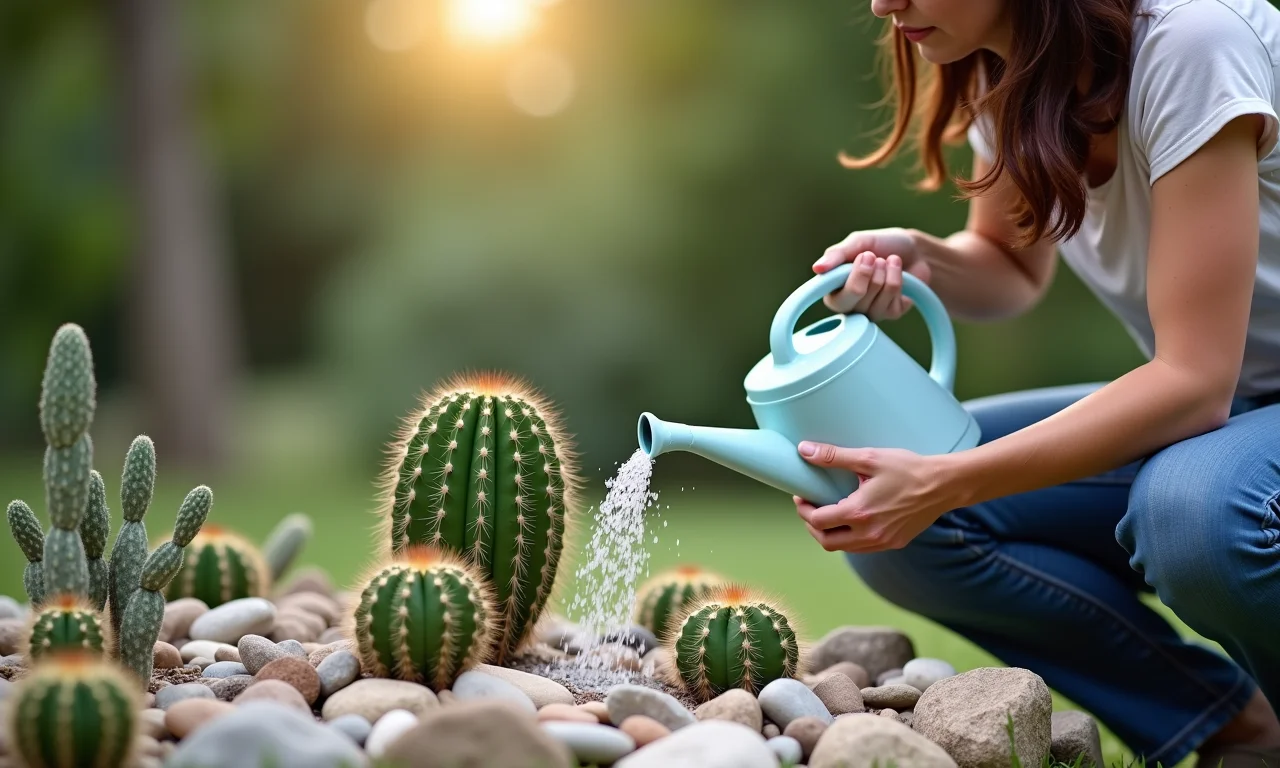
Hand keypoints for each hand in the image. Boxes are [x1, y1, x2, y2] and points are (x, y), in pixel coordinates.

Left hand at [791, 440, 960, 552]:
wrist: (944, 485)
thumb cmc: (908, 469)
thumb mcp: (869, 458)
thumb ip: (833, 456)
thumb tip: (804, 450)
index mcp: (859, 513)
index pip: (818, 521)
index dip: (804, 509)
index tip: (802, 496)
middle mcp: (869, 534)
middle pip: (826, 541)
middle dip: (812, 526)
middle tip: (809, 507)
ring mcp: (883, 542)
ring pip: (844, 548)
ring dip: (830, 534)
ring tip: (827, 513)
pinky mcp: (894, 543)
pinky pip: (862, 548)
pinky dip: (849, 538)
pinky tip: (851, 521)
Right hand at [813, 227, 931, 321]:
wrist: (914, 249)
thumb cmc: (881, 244)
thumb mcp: (857, 242)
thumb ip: (836, 254)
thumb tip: (816, 268)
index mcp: (834, 290)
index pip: (834, 297)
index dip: (852, 276)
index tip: (864, 255)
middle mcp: (850, 305)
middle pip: (855, 296)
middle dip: (868, 273)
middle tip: (874, 256)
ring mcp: (870, 311)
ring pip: (876, 297)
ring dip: (885, 273)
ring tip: (886, 261)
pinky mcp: (891, 313)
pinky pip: (892, 298)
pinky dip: (897, 278)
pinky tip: (897, 271)